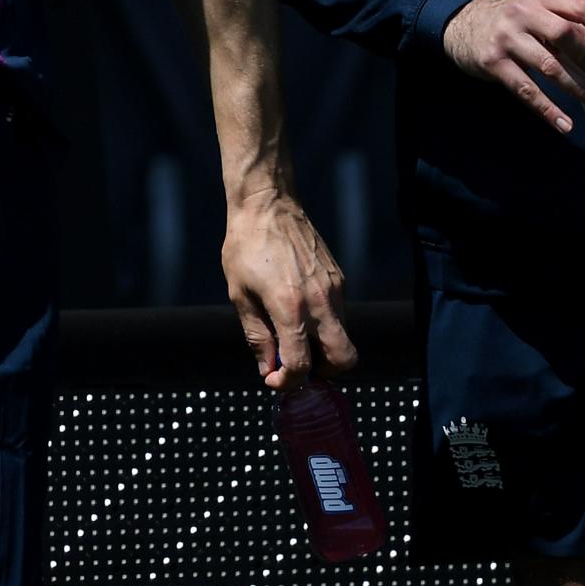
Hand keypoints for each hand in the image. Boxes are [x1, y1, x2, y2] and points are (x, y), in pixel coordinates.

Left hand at [220, 189, 357, 390]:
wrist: (267, 204)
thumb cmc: (246, 247)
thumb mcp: (240, 294)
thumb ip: (257, 335)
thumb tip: (268, 368)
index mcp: (290, 307)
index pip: (302, 364)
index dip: (289, 382)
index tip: (275, 380)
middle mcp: (320, 301)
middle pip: (345, 359)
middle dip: (325, 372)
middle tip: (298, 365)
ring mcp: (335, 289)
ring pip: (344, 337)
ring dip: (323, 347)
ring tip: (294, 336)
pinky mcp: (340, 279)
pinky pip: (340, 315)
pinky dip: (325, 325)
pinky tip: (300, 311)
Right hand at [441, 0, 584, 134]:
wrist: (462, 24)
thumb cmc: (513, 22)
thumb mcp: (537, 11)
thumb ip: (565, 25)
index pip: (582, 7)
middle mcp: (524, 13)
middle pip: (565, 36)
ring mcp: (506, 38)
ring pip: (549, 67)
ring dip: (578, 88)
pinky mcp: (493, 63)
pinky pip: (526, 90)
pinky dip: (548, 110)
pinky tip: (565, 124)